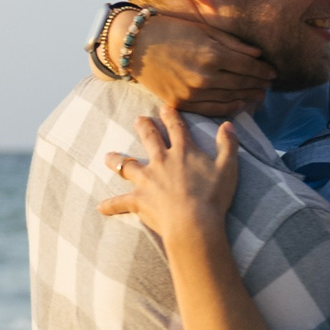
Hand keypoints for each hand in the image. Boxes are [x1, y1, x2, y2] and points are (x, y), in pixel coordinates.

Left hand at [97, 114, 240, 240]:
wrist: (193, 223)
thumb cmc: (213, 197)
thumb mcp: (228, 168)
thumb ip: (228, 144)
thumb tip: (228, 124)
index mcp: (183, 151)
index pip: (176, 127)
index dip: (170, 115)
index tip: (165, 107)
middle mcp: (161, 161)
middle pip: (149, 139)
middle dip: (144, 126)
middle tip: (139, 120)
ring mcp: (147, 180)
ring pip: (127, 165)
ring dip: (117, 160)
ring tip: (109, 156)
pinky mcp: (139, 200)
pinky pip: (120, 202)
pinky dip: (110, 205)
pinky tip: (101, 207)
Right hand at [112, 11, 274, 116]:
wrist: (136, 46)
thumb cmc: (171, 31)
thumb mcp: (204, 30)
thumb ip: (233, 43)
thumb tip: (258, 54)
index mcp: (213, 55)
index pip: (249, 67)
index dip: (264, 71)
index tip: (273, 72)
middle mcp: (206, 77)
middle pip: (242, 84)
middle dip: (258, 84)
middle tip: (269, 85)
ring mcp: (194, 93)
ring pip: (230, 98)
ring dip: (248, 97)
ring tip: (259, 95)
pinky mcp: (183, 103)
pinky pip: (212, 109)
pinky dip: (229, 108)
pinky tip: (240, 105)